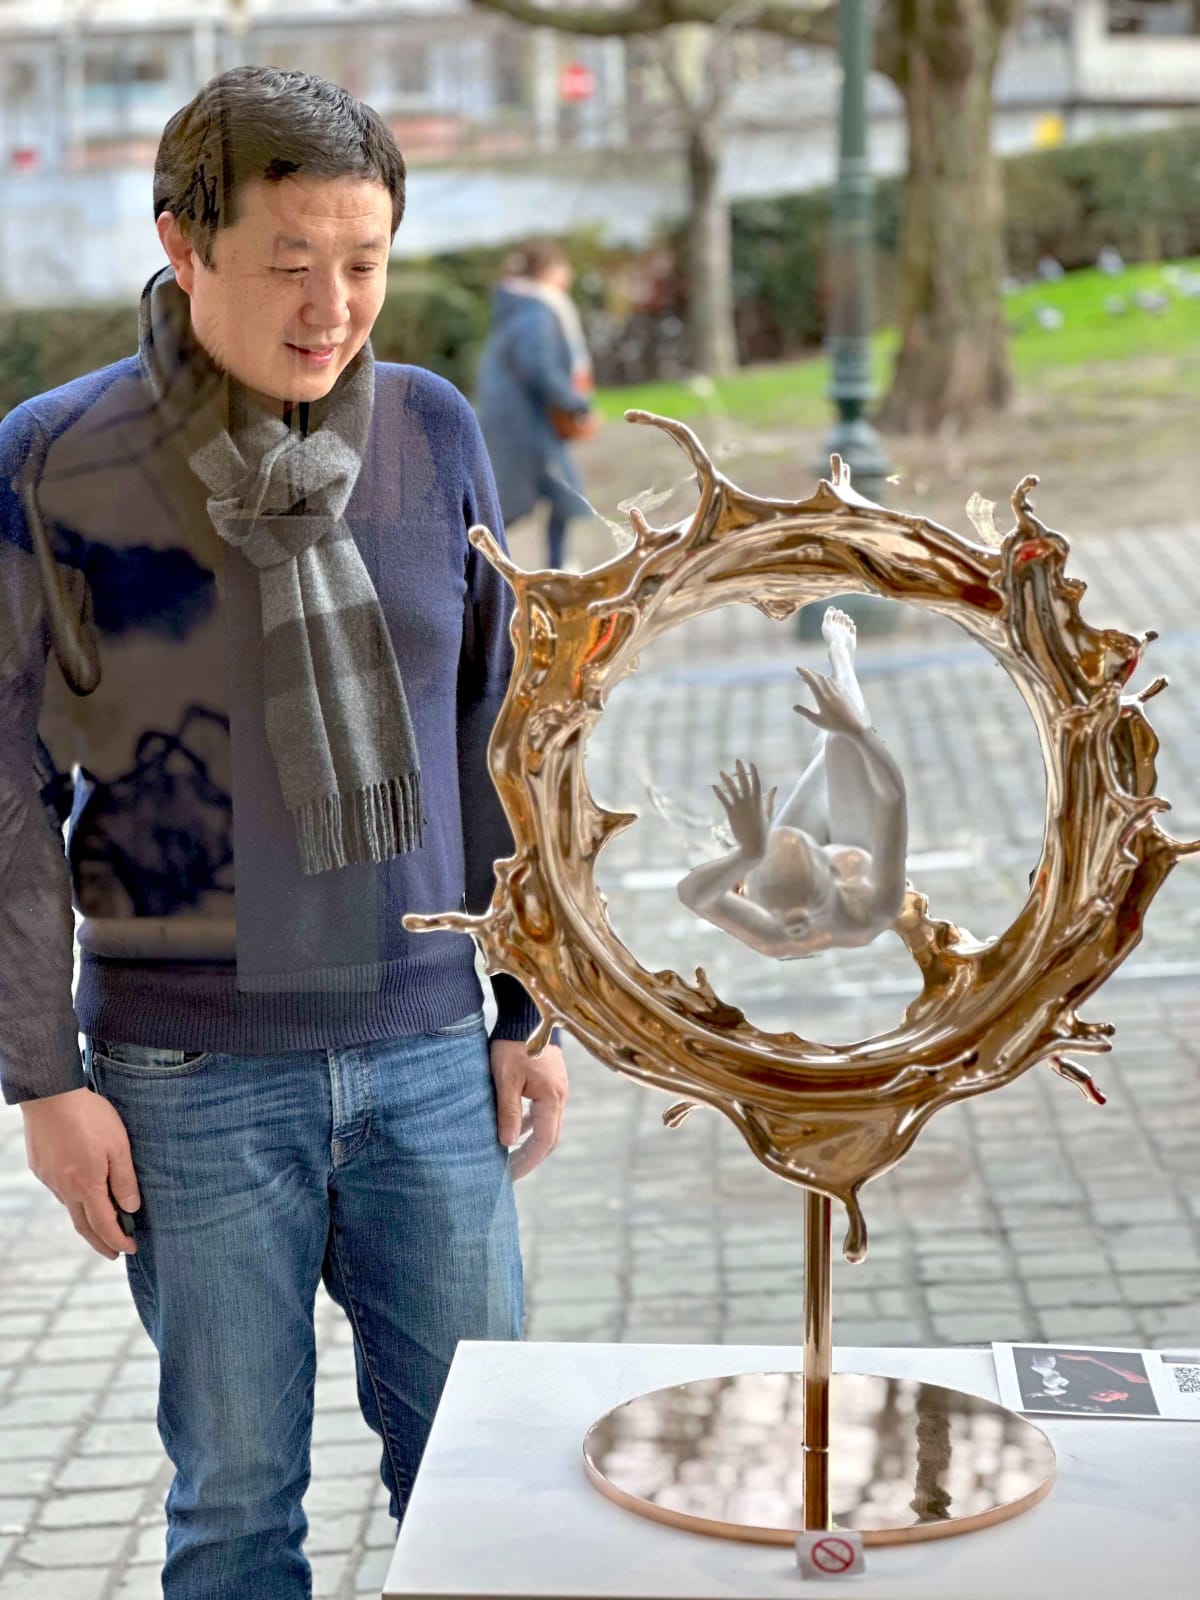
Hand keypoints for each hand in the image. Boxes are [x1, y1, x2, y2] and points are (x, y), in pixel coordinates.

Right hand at [21, 1087, 139, 1259]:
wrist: (51, 1095)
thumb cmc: (89, 1117)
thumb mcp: (118, 1146)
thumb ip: (124, 1179)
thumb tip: (131, 1208)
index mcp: (86, 1185)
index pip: (104, 1225)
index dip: (118, 1240)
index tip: (130, 1249)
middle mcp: (64, 1188)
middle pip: (83, 1225)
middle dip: (100, 1242)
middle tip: (114, 1253)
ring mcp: (49, 1178)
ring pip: (69, 1208)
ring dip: (86, 1221)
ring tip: (101, 1226)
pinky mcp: (41, 1166)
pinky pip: (59, 1191)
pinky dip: (73, 1200)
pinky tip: (81, 1193)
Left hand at [490, 1039, 567, 1181]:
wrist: (526, 1013)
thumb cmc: (512, 1045)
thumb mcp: (505, 1079)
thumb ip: (508, 1112)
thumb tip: (508, 1143)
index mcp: (552, 1098)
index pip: (544, 1141)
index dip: (528, 1161)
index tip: (510, 1176)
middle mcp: (560, 1095)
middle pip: (550, 1136)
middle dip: (530, 1156)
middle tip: (510, 1172)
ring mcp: (558, 1087)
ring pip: (547, 1123)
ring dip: (531, 1141)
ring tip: (510, 1154)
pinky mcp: (551, 1080)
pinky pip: (544, 1110)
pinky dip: (531, 1124)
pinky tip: (516, 1127)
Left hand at [713, 760, 775, 859]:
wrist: (753, 845)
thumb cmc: (762, 830)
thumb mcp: (768, 813)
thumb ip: (770, 799)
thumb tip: (775, 787)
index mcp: (759, 802)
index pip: (757, 783)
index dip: (753, 772)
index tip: (750, 763)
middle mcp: (749, 803)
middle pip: (744, 783)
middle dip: (740, 771)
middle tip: (737, 761)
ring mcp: (739, 808)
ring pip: (732, 790)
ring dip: (726, 780)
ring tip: (721, 772)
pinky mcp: (731, 814)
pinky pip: (724, 800)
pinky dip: (719, 793)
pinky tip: (714, 786)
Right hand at [794, 667, 868, 734]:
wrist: (855, 726)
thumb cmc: (835, 726)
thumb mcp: (818, 721)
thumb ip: (806, 713)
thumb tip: (794, 707)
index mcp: (823, 699)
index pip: (812, 682)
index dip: (805, 673)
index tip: (798, 668)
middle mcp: (831, 692)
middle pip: (819, 677)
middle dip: (809, 672)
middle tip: (802, 671)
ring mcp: (839, 691)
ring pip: (826, 678)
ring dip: (817, 675)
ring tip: (811, 677)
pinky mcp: (844, 693)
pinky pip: (833, 682)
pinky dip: (826, 679)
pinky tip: (824, 681)